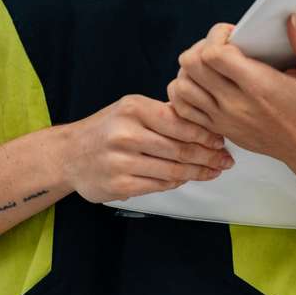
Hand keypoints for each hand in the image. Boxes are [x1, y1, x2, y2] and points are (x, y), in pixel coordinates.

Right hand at [58, 94, 232, 204]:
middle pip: (180, 149)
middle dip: (208, 156)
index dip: (205, 134)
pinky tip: (186, 178)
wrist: (69, 154)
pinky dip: (177, 182)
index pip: (179, 122)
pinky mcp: (120, 184)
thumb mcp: (130, 111)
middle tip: (226, 161)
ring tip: (213, 171)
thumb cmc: (106, 130)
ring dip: (198, 173)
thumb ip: (163, 114)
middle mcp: (125, 133)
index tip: (221, 141)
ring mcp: (121, 161)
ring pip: (173, 170)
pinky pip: (159, 185)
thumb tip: (205, 123)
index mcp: (132, 109)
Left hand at [167, 15, 295, 165]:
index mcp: (258, 85)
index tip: (231, 34)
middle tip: (218, 46)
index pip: (214, 54)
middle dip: (201, 47)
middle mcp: (235, 103)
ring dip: (189, 70)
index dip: (217, 36)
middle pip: (192, 65)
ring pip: (182, 86)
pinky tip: (201, 85)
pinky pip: (183, 109)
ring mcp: (223, 118)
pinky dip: (184, 93)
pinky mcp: (217, 128)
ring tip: (208, 65)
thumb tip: (293, 19)